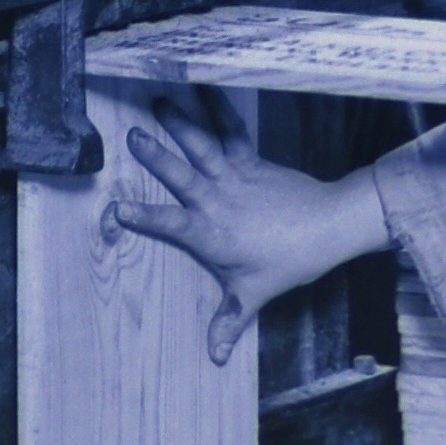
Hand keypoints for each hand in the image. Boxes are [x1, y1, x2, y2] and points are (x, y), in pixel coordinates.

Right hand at [109, 90, 387, 363]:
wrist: (328, 226)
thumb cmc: (288, 262)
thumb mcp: (254, 294)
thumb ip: (229, 322)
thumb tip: (214, 357)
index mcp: (212, 233)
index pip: (171, 224)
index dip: (144, 216)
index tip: (117, 208)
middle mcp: (218, 200)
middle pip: (182, 175)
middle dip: (156, 156)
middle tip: (133, 136)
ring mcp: (234, 175)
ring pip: (202, 146)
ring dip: (180, 123)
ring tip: (158, 102)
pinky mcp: (251, 159)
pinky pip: (230, 131)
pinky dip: (218, 108)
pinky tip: (205, 86)